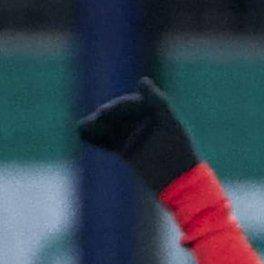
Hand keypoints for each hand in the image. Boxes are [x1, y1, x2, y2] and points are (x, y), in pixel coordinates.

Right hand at [75, 77, 202, 194]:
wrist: (181, 183)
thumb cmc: (180, 151)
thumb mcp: (170, 124)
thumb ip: (157, 101)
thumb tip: (142, 81)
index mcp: (154, 111)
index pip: (131, 104)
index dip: (118, 107)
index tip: (105, 112)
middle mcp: (142, 122)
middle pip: (118, 116)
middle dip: (104, 117)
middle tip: (93, 121)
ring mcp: (134, 137)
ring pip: (111, 128)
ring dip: (96, 127)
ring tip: (82, 128)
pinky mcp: (127, 152)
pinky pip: (109, 143)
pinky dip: (97, 139)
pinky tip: (83, 136)